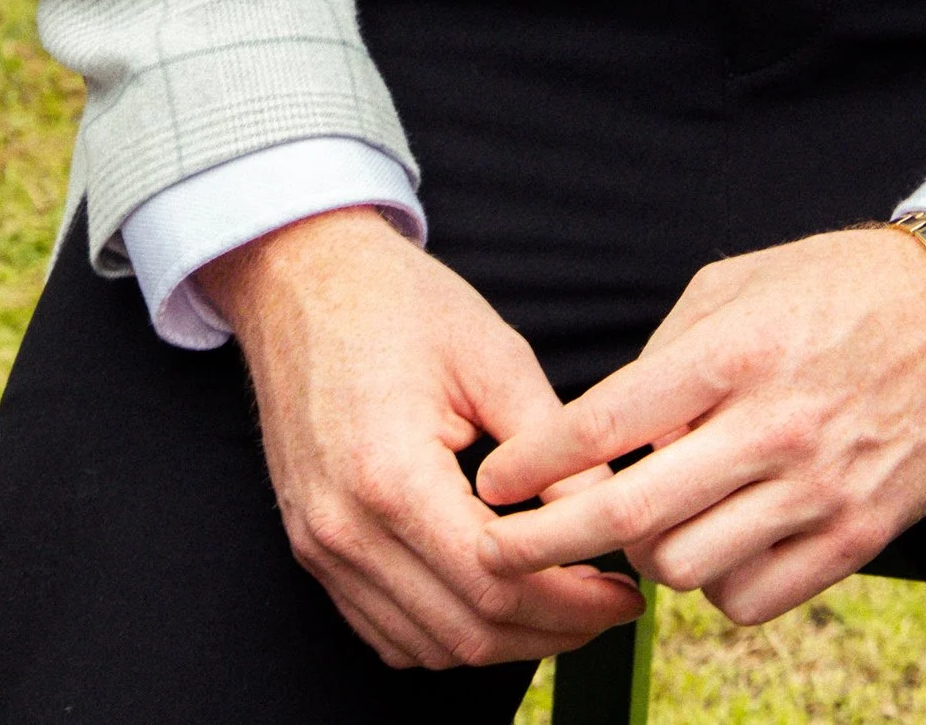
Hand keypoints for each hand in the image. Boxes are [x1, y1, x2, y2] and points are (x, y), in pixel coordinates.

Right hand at [201, 208, 643, 670]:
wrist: (302, 278)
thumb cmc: (396, 303)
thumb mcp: (493, 354)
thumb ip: (554, 445)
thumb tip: (610, 511)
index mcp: (390, 475)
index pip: (494, 580)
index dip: (570, 601)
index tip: (623, 594)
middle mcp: (344, 528)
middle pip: (464, 631)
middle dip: (549, 631)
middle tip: (607, 610)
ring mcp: (320, 546)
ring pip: (425, 647)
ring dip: (502, 643)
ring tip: (564, 607)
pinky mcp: (312, 548)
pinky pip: (385, 632)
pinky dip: (446, 636)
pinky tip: (496, 603)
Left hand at [476, 223, 925, 627]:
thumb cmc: (837, 288)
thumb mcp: (739, 283)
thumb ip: (667, 354)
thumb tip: (605, 429)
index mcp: (733, 354)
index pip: (605, 425)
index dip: (533, 465)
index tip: (491, 486)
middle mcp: (771, 426)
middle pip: (629, 517)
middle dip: (549, 541)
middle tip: (508, 548)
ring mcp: (817, 489)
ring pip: (685, 569)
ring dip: (647, 559)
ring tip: (650, 526)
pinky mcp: (858, 537)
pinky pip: (751, 599)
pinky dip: (716, 586)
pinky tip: (718, 545)